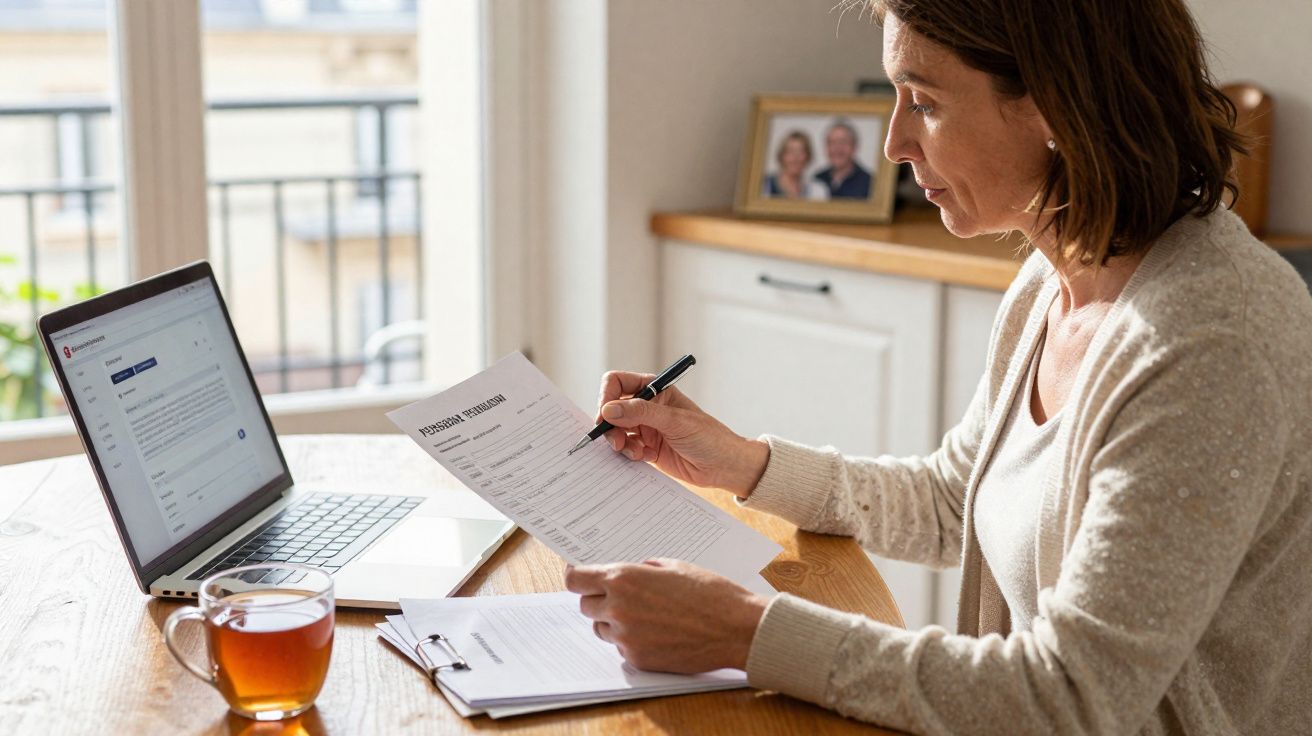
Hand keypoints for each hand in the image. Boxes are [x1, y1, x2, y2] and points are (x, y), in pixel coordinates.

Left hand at [564, 559, 767, 672]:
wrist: (734, 628)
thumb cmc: (709, 592)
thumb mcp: (673, 565)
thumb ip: (640, 570)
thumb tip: (624, 574)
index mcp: (624, 579)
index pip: (576, 580)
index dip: (576, 577)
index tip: (578, 577)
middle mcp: (618, 608)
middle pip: (586, 606)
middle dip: (599, 599)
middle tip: (622, 596)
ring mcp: (626, 637)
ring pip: (602, 629)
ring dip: (613, 621)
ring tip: (645, 615)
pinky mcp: (638, 659)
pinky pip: (621, 647)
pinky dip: (632, 640)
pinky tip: (657, 632)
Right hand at [596, 371, 769, 496]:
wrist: (724, 467)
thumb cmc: (709, 437)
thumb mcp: (675, 422)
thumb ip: (641, 413)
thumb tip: (609, 409)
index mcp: (655, 390)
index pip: (618, 383)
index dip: (607, 397)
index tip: (605, 415)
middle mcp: (647, 407)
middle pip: (612, 409)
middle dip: (610, 425)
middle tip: (616, 441)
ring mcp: (646, 428)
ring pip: (615, 430)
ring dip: (619, 442)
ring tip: (635, 452)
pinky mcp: (646, 448)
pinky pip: (625, 448)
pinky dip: (628, 453)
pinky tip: (645, 457)